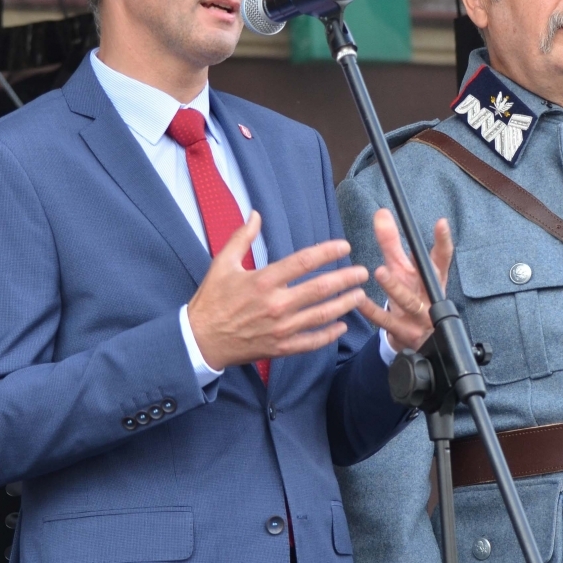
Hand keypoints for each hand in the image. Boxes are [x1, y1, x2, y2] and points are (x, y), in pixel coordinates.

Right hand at [186, 212, 368, 370]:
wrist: (200, 340)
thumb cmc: (211, 300)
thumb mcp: (222, 264)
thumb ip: (242, 237)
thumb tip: (255, 214)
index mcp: (263, 281)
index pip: (303, 261)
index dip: (327, 252)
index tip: (343, 245)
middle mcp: (276, 304)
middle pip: (320, 289)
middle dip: (346, 279)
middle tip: (362, 272)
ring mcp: (280, 328)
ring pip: (321, 316)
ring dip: (344, 305)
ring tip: (359, 295)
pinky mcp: (280, 347)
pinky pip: (311, 342)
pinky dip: (328, 335)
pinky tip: (341, 327)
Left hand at [356, 210, 453, 351]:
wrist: (416, 337)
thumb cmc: (412, 295)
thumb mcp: (404, 270)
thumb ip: (392, 243)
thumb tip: (381, 212)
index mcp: (433, 279)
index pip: (441, 258)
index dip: (443, 242)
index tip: (441, 223)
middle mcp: (429, 297)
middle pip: (425, 278)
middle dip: (421, 263)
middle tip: (406, 246)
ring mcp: (419, 317)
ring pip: (408, 301)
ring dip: (395, 287)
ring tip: (381, 272)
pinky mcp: (403, 332)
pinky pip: (386, 322)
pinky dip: (372, 311)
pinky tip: (359, 301)